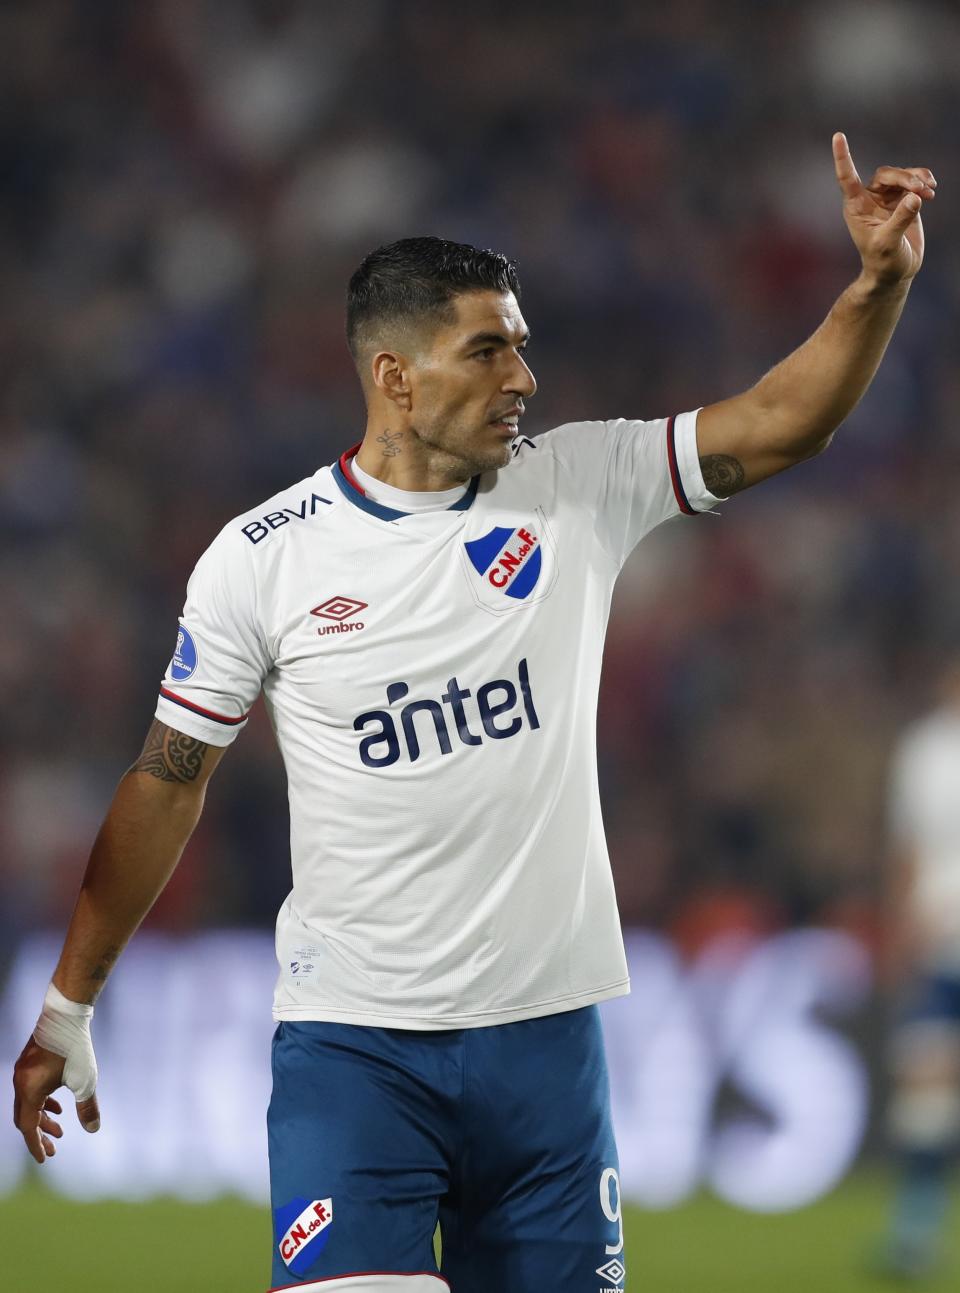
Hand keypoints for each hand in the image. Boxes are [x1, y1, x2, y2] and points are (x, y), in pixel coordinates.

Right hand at [12, 1036, 100, 1163]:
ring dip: (42, 1118)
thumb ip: (87, 1107)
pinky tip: (57, 1106)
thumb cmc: (75, 1048)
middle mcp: (20, 1082)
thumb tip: (94, 1130)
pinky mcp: (28, 1064)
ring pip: (28, 1104)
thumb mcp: (85, 1080)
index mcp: (29, 1090)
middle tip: (54, 1149)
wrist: (66, 1014)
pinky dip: (42, 1102)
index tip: (45, 1159)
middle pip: (25, 1118)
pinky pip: (30, 1091)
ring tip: (59, 1130)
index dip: (36, 1145)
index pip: (28, 1126)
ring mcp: (21, 1072)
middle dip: (39, 1135)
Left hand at [833, 132, 934, 286]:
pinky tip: (932, 190)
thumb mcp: (889, 243)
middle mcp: (869, 199)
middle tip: (920, 189)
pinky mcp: (904, 200)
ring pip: (902, 175)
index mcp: (856, 207)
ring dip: (917, 179)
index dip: (843, 157)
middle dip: (905, 178)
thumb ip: (900, 220)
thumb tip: (915, 198)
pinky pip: (915, 181)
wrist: (895, 272)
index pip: (847, 177)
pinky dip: (924, 182)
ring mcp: (887, 198)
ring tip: (930, 191)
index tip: (838, 136)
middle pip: (886, 174)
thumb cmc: (884, 262)